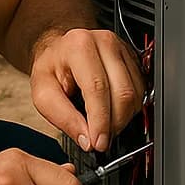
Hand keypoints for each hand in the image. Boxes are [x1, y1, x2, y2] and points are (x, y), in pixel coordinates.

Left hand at [29, 28, 144, 153]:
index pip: (97, 88)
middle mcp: (104, 43)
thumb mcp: (43, 95)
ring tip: (104, 125)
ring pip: (135, 94)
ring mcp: (122, 49)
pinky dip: (129, 110)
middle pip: (122, 93)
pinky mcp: (133, 59)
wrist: (59, 52)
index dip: (100, 121)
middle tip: (101, 140)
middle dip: (114, 124)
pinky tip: (113, 113)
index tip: (98, 142)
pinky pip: (141, 91)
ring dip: (123, 118)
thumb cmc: (51, 70)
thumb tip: (87, 140)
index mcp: (79, 46)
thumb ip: (64, 118)